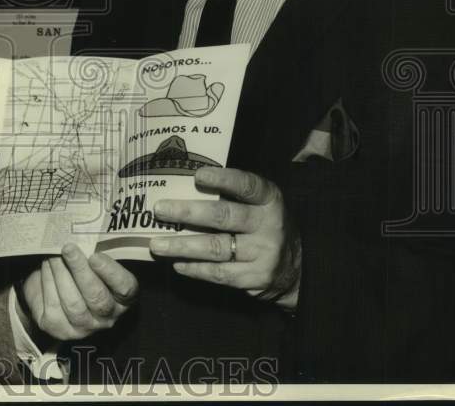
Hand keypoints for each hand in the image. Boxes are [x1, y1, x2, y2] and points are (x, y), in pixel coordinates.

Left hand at [17, 243, 137, 341]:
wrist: (55, 289)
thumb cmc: (81, 269)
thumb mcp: (94, 260)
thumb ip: (94, 252)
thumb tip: (82, 235)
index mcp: (123, 298)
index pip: (124, 287)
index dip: (110, 272)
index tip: (95, 256)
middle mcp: (108, 317)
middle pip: (96, 298)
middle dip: (80, 271)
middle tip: (68, 248)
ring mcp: (84, 327)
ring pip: (73, 303)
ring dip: (61, 274)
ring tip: (53, 254)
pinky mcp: (60, 329)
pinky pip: (53, 306)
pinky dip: (48, 282)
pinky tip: (47, 266)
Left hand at [149, 167, 300, 308]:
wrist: (297, 267)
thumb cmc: (264, 225)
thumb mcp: (259, 204)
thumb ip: (232, 195)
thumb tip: (183, 184)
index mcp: (269, 200)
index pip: (247, 186)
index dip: (223, 180)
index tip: (197, 175)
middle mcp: (269, 225)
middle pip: (224, 217)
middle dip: (188, 213)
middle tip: (160, 209)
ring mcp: (263, 254)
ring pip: (216, 248)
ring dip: (182, 246)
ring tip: (157, 244)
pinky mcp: (255, 279)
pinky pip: (219, 273)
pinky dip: (194, 268)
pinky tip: (177, 263)